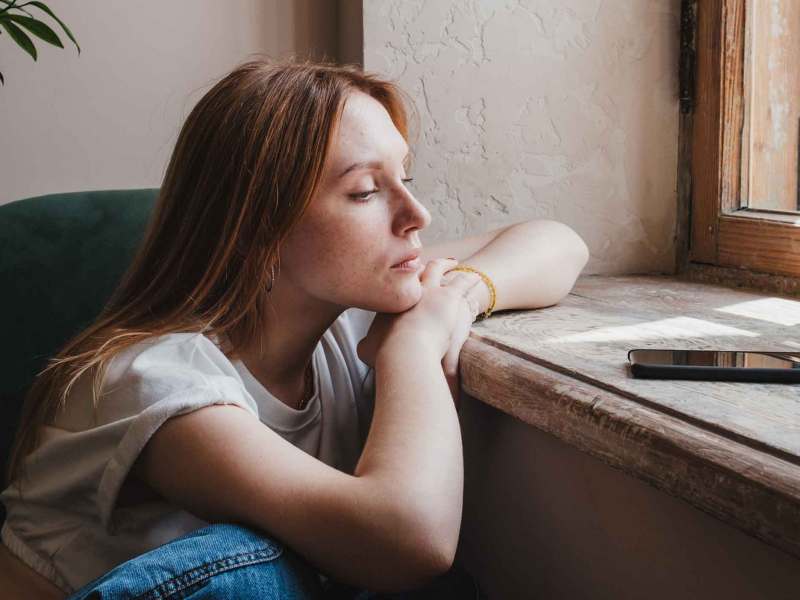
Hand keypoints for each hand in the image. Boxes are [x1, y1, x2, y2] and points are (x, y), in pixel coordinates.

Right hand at [357, 259, 483, 405]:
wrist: (404, 350)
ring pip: (438, 269)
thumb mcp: (367, 348)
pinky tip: (475, 277)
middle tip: (428, 263)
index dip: (403, 279)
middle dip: (421, 266)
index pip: (398, 284)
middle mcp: (409, 290)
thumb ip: (365, 345)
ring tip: (453, 263)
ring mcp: (429, 290)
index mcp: (391, 300)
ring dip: (446, 265)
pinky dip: (469, 279)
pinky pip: (462, 282)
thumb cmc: (385, 352)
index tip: (407, 277)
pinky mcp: (449, 297)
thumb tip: (363, 347)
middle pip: (415, 270)